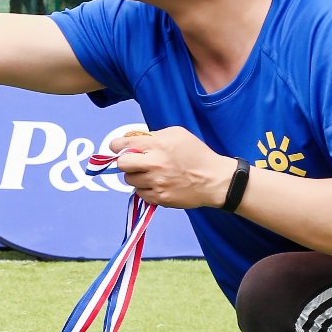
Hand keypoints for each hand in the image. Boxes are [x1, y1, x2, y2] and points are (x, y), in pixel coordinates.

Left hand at [107, 126, 232, 208]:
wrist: (214, 180)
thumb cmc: (197, 154)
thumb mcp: (177, 134)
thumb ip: (153, 135)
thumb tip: (133, 139)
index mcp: (158, 144)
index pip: (123, 145)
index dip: (117, 146)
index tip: (117, 147)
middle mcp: (154, 164)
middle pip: (122, 164)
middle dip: (126, 162)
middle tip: (135, 162)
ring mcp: (156, 182)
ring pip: (130, 180)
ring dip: (137, 176)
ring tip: (151, 173)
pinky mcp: (160, 198)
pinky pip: (140, 193)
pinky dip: (145, 189)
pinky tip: (158, 184)